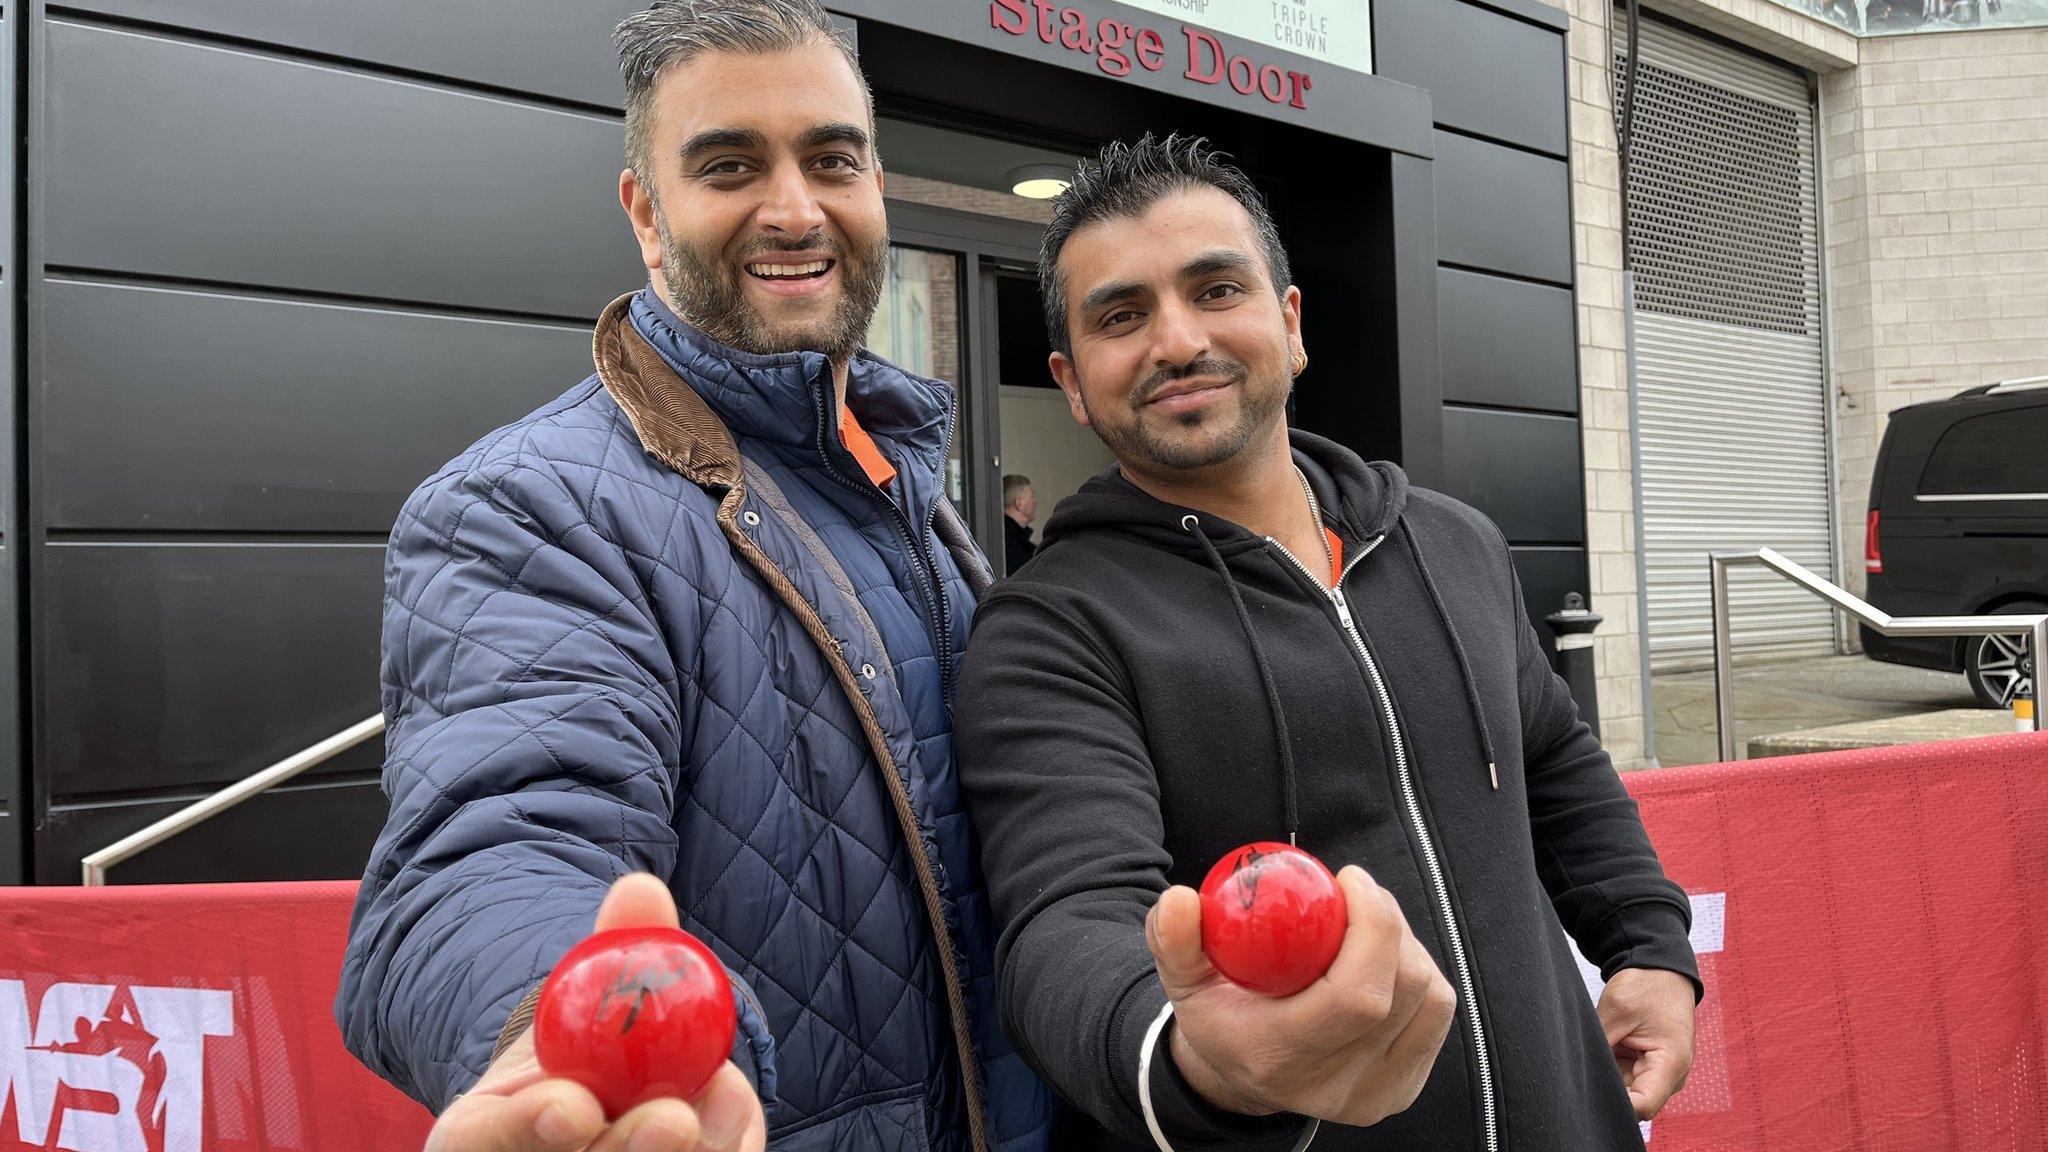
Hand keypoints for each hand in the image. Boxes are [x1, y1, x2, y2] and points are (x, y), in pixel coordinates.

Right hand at [424, 874, 768, 1151]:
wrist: (597, 1103)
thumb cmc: (585, 1048)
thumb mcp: (586, 998)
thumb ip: (612, 949)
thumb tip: (642, 887)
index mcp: (476, 1138)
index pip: (482, 1142)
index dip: (530, 1128)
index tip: (576, 1105)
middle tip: (673, 1118)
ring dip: (696, 1149)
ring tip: (725, 1094)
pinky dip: (726, 1150)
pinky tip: (734, 1113)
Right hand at [1145, 866, 1455, 1127]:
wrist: (1239, 1074)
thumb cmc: (1217, 1014)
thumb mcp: (1181, 978)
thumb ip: (1173, 939)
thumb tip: (1181, 900)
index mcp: (1281, 1057)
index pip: (1357, 997)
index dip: (1372, 928)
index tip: (1349, 880)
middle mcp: (1336, 1086)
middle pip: (1403, 990)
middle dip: (1390, 923)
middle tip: (1358, 891)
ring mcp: (1376, 1094)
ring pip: (1430, 998)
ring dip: (1407, 945)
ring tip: (1368, 924)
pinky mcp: (1402, 1089)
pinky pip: (1437, 1014)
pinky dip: (1420, 971)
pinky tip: (1385, 958)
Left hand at [1595, 967, 1695, 1119]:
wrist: (1660, 970)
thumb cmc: (1648, 986)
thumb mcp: (1617, 1011)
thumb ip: (1600, 1044)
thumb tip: (1577, 1071)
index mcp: (1671, 1064)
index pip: (1643, 1106)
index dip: (1614, 1105)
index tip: (1588, 1095)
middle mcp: (1668, 1076)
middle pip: (1632, 1103)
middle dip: (1605, 1091)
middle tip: (1581, 1072)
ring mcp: (1656, 1073)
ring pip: (1623, 1091)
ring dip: (1605, 1077)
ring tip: (1595, 1052)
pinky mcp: (1645, 1067)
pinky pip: (1621, 1078)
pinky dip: (1607, 1068)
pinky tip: (1598, 1052)